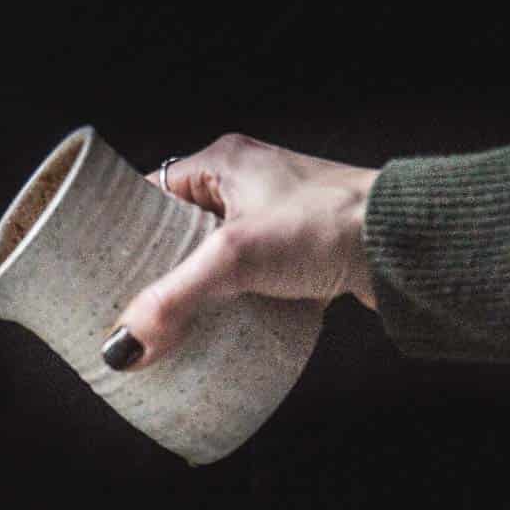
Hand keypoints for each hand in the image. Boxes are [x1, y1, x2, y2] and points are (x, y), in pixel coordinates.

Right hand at [101, 132, 378, 370]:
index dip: (126, 227)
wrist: (404, 243)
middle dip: (160, 272)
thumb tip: (124, 346)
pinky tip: (221, 335)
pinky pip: (252, 284)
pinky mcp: (302, 257)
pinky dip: (235, 308)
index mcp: (224, 163)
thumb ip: (175, 301)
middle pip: (182, 233)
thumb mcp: (236, 260)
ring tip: (169, 330)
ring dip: (198, 295)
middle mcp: (249, 186)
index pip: (154, 192)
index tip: (104, 267)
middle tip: (132, 309)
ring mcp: (277, 223)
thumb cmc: (328, 224)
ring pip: (218, 262)